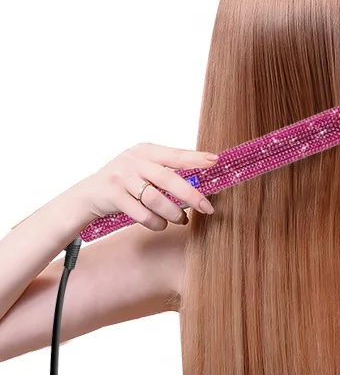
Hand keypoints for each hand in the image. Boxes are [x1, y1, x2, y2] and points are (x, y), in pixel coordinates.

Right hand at [74, 143, 218, 230]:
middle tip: (207, 208)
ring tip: (181, 220)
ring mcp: (122, 178)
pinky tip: (161, 224)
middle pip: (168, 178)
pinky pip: (141, 213)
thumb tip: (201, 181)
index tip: (214, 161)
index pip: (175, 154)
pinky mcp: (113, 196)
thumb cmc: (125, 180)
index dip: (195, 158)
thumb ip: (166, 170)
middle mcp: (133, 161)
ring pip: (155, 199)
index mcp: (145, 151)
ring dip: (173, 213)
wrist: (89, 193)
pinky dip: (155, 222)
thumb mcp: (143, 167)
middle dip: (191, 195)